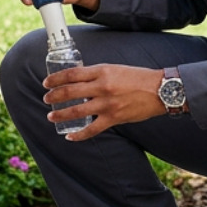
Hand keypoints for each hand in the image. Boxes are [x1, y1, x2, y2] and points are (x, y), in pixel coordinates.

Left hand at [42, 63, 167, 140]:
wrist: (160, 89)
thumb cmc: (138, 77)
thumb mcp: (115, 69)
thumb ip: (98, 75)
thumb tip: (80, 82)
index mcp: (102, 71)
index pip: (72, 74)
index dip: (56, 78)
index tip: (46, 82)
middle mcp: (102, 87)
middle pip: (70, 92)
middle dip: (54, 96)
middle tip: (46, 99)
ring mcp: (107, 104)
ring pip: (77, 111)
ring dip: (61, 114)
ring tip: (51, 116)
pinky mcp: (114, 118)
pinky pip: (92, 129)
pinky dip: (79, 134)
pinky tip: (70, 136)